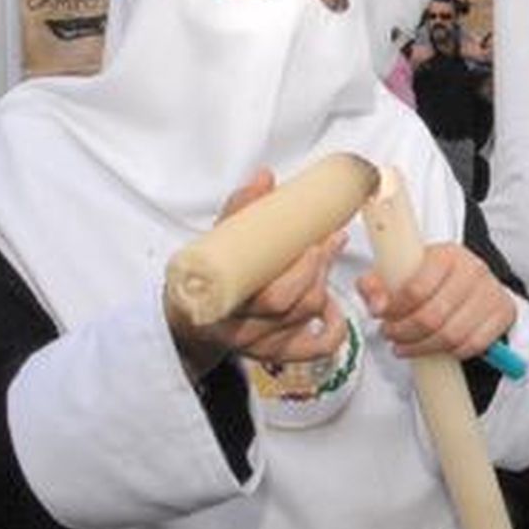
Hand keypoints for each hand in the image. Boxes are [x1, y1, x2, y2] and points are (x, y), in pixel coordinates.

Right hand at [169, 169, 348, 380]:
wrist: (192, 314)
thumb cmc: (207, 275)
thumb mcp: (214, 242)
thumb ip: (239, 210)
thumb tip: (265, 176)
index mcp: (223, 305)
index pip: (271, 298)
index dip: (300, 273)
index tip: (312, 243)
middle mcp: (243, 330)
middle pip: (293, 305)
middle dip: (316, 269)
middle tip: (327, 239)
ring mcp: (263, 344)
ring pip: (305, 315)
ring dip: (324, 280)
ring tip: (327, 250)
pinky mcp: (280, 352)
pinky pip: (317, 348)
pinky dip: (334, 328)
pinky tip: (335, 307)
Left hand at [356, 244, 516, 360]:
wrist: (473, 280)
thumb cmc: (432, 277)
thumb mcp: (403, 270)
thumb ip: (377, 283)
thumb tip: (374, 303)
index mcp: (447, 254)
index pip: (416, 289)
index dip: (394, 309)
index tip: (380, 316)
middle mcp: (474, 270)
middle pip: (432, 317)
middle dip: (404, 332)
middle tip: (390, 335)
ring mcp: (491, 292)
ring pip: (452, 335)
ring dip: (422, 347)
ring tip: (404, 346)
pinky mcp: (503, 313)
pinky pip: (474, 344)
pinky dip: (451, 352)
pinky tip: (434, 349)